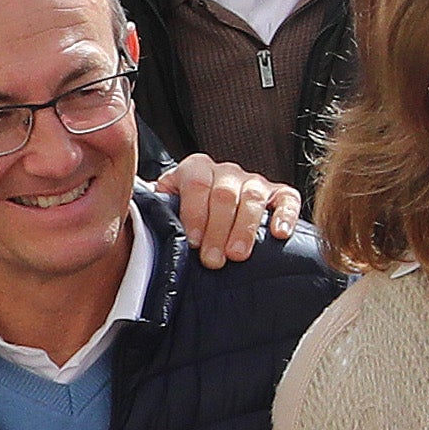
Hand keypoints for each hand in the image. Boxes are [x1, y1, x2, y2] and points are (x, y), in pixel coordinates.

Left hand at [158, 152, 303, 264]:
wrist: (207, 216)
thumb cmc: (184, 220)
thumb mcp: (164, 210)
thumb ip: (155, 212)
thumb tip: (141, 222)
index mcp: (195, 169)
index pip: (196, 183)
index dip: (195, 213)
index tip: (193, 242)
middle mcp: (225, 171)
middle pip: (225, 193)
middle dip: (218, 229)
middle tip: (213, 260)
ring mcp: (253, 181)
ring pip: (253, 196)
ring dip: (245, 228)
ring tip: (238, 256)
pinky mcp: (278, 194)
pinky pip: (287, 199)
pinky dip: (285, 215)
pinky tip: (279, 234)